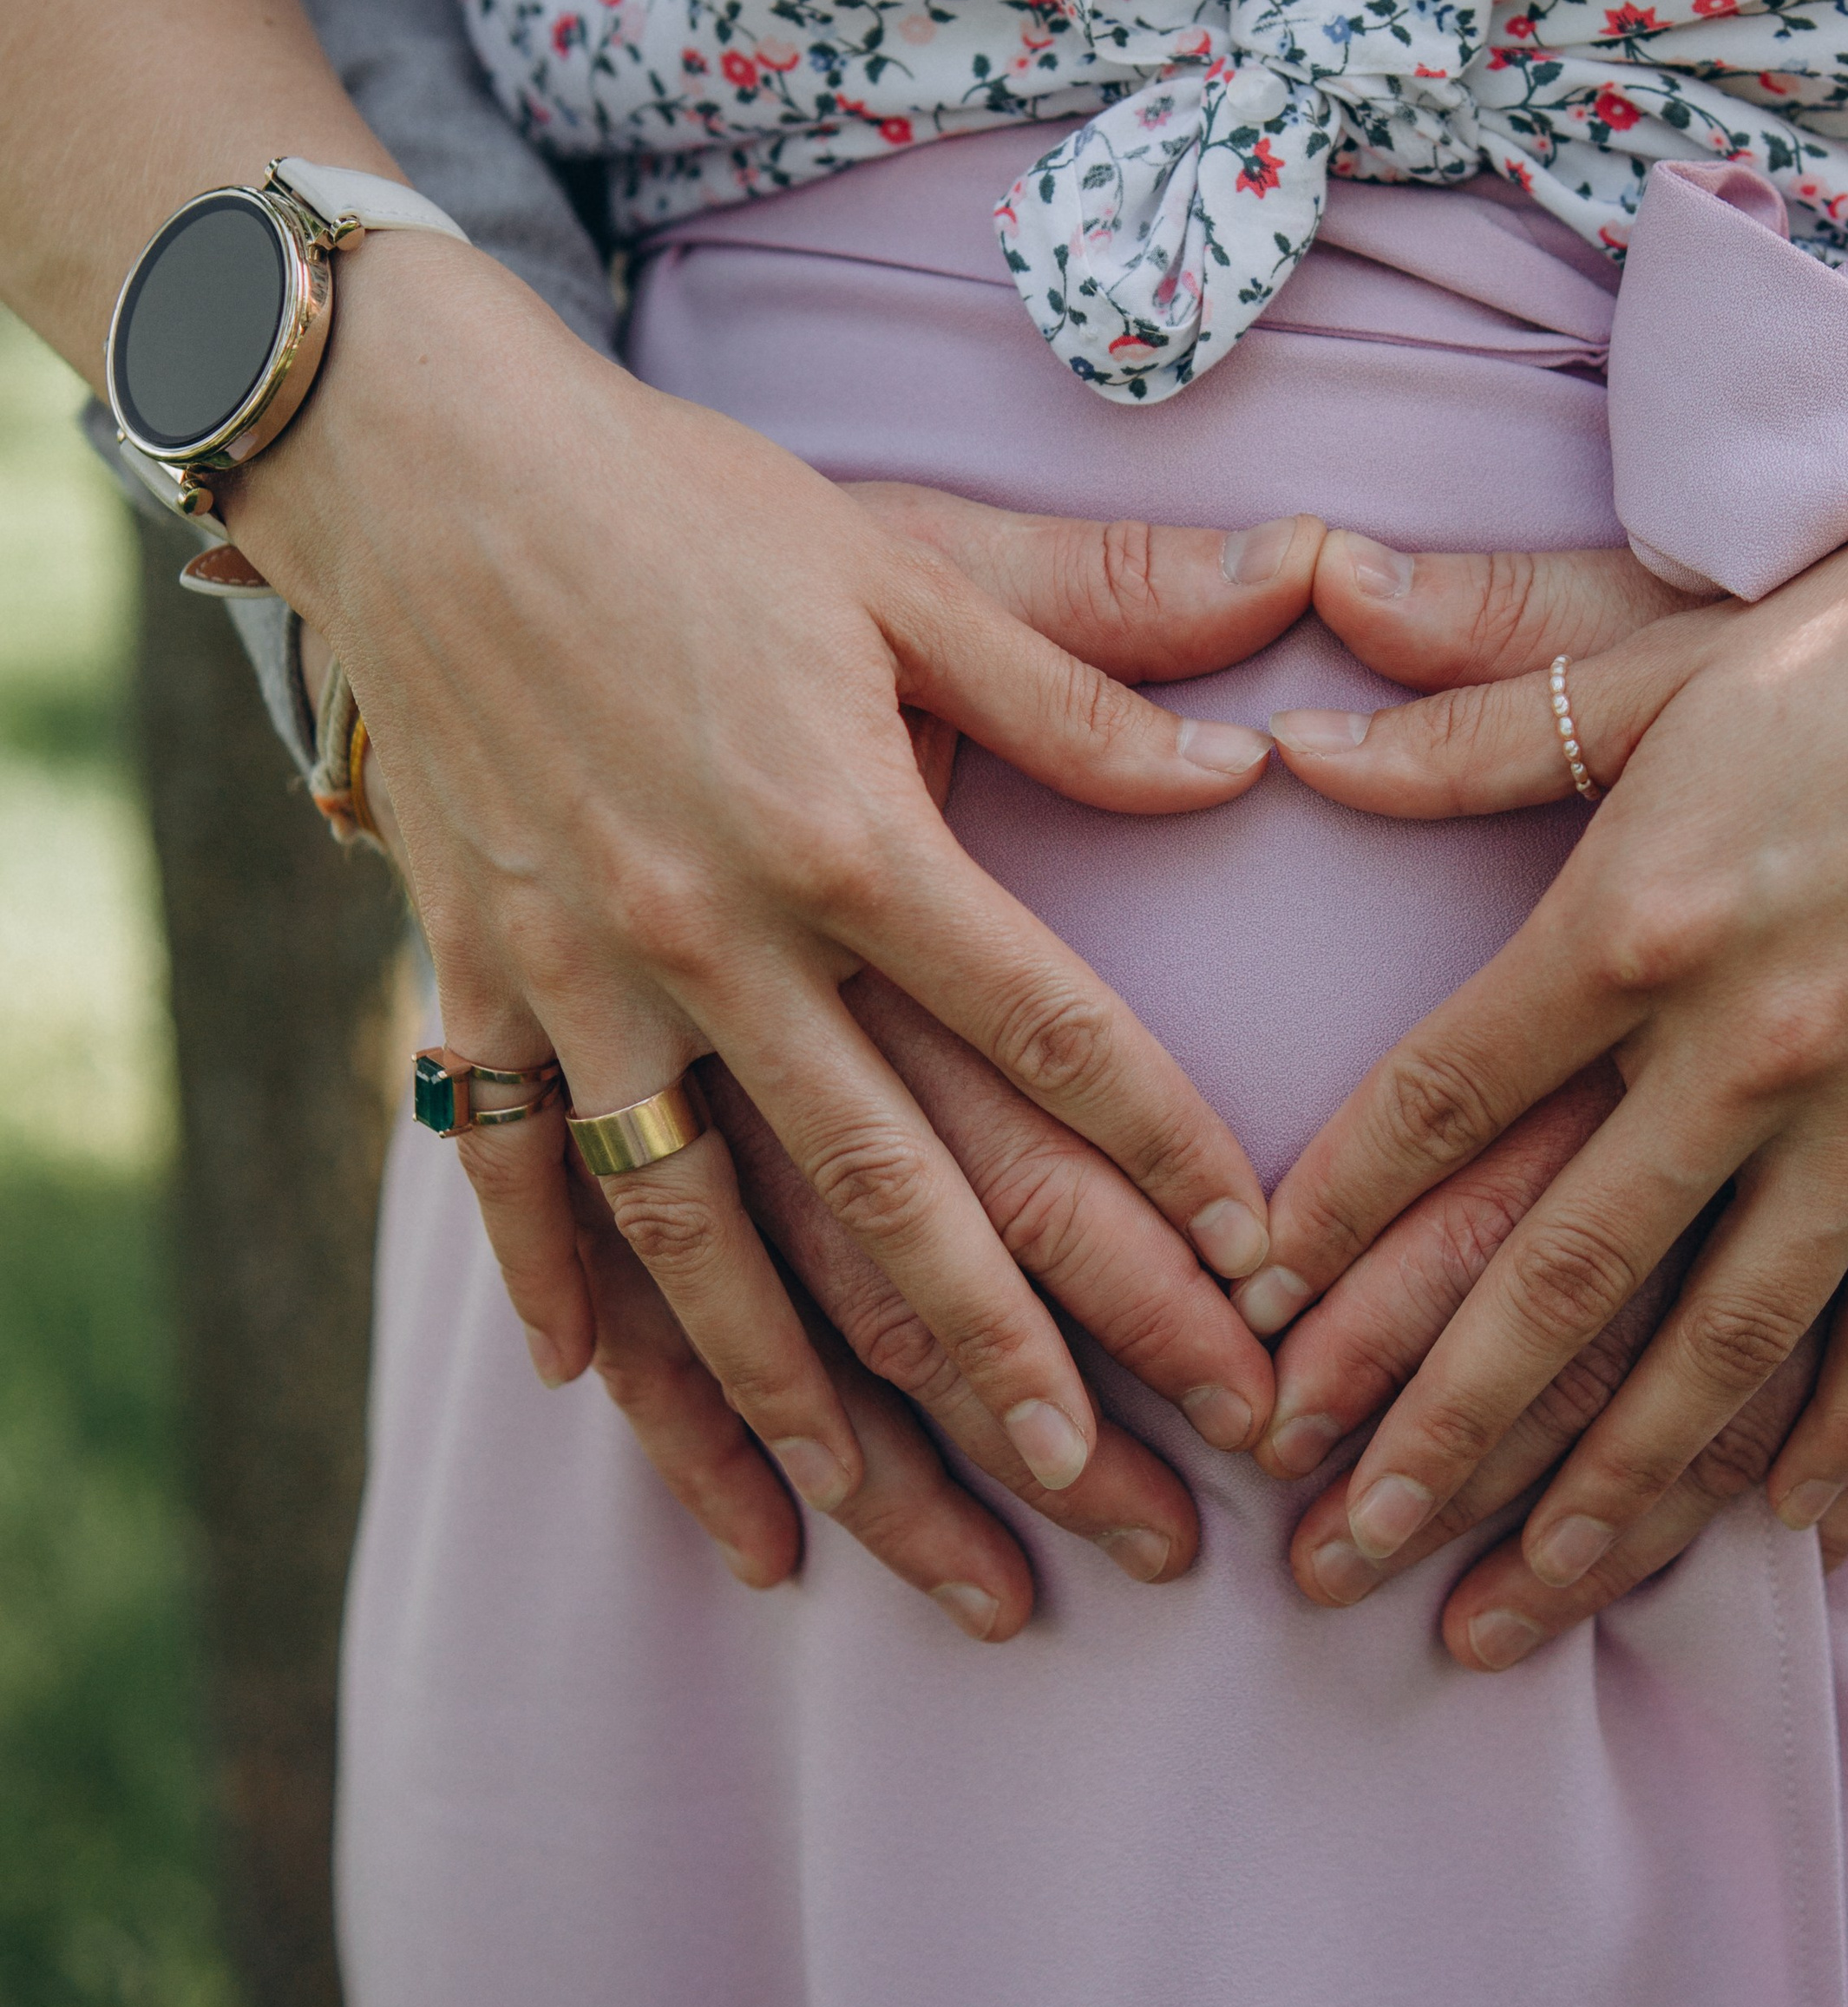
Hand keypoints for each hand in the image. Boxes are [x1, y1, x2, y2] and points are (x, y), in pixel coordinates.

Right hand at [243, 235, 1306, 1543]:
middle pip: (889, 1191)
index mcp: (847, 829)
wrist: (429, 467)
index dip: (1164, 1155)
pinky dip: (553, 1290)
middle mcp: (714, 936)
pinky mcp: (473, 978)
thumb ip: (1078, 671)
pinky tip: (604, 1402)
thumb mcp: (902, 558)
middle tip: (1117, 1510)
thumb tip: (1239, 764)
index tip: (1259, 1273)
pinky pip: (506, 1172)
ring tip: (886, 1539)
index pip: (1044, 1030)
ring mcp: (579, 978)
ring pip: (700, 1242)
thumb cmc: (690, 503)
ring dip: (798, 1405)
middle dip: (1013, 1362)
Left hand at [1256, 481, 1847, 1595]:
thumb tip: (1298, 734)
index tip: (1252, 1323)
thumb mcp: (1670, 656)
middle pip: (1557, 1273)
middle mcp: (1745, 1045)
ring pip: (1721, 1348)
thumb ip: (1480, 715)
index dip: (1336, 1217)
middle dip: (1432, 1430)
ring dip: (1608, 1494)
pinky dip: (1845, 1444)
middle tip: (1331, 1557)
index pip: (1442, 1095)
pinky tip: (1779, 1536)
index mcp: (1637, 914)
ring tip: (1510, 1609)